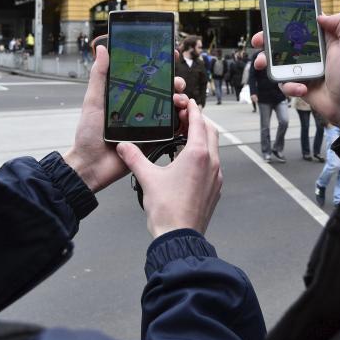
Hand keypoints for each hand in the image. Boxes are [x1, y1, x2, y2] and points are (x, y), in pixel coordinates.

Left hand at [64, 45, 189, 191]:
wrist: (92, 166)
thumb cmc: (88, 135)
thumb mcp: (93, 101)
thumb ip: (100, 75)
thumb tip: (102, 48)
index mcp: (128, 96)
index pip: (147, 76)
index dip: (161, 66)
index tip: (169, 55)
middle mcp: (141, 107)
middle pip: (165, 90)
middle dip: (175, 82)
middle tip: (176, 83)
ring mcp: (150, 123)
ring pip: (173, 107)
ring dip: (181, 100)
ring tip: (179, 100)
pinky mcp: (155, 139)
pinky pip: (173, 129)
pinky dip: (182, 121)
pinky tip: (184, 116)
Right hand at [117, 100, 221, 237]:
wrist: (179, 237)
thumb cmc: (167, 210)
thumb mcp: (147, 178)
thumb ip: (134, 158)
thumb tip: (123, 146)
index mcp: (198, 154)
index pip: (199, 122)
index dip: (192, 109)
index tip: (186, 102)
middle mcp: (212, 163)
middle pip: (210, 131)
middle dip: (199, 121)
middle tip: (184, 117)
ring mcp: (216, 177)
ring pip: (214, 148)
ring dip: (202, 138)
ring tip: (185, 136)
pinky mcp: (215, 189)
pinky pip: (214, 164)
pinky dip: (204, 155)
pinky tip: (189, 161)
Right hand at [251, 13, 339, 134]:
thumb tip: (320, 15)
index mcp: (320, 40)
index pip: (299, 25)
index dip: (284, 21)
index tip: (271, 19)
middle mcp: (309, 53)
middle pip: (282, 42)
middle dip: (266, 40)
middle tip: (258, 41)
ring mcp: (302, 69)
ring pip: (277, 62)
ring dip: (267, 62)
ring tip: (262, 63)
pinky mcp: (298, 85)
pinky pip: (284, 83)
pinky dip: (289, 86)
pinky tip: (301, 88)